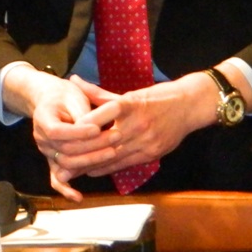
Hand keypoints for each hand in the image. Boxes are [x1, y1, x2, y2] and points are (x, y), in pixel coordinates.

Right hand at [7, 68, 107, 201]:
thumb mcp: (73, 95)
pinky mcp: (54, 160)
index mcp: (42, 118)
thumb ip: (82, 113)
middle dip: (92, 146)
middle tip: (115, 137)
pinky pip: (56, 178)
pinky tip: (78, 196)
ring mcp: (47, 151)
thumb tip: (95, 128)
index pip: (56, 131)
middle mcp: (41, 138)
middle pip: (64, 149)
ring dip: (90, 160)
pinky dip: (66, 189)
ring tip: (112, 152)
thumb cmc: (65, 95)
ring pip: (66, 163)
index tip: (97, 128)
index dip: (77, 132)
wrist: (52, 100)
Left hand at [64, 73, 216, 178]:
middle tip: (61, 157)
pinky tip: (92, 171)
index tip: (67, 131)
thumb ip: (99, 93)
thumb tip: (74, 80)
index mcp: (130, 104)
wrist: (189, 106)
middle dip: (83, 150)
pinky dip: (108, 168)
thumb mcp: (129, 92)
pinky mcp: (153, 153)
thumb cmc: (157, 97)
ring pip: (114, 155)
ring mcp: (147, 140)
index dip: (85, 125)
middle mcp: (138, 123)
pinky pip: (126, 163)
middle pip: (106, 140)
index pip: (103, 115)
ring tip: (71, 169)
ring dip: (92, 163)